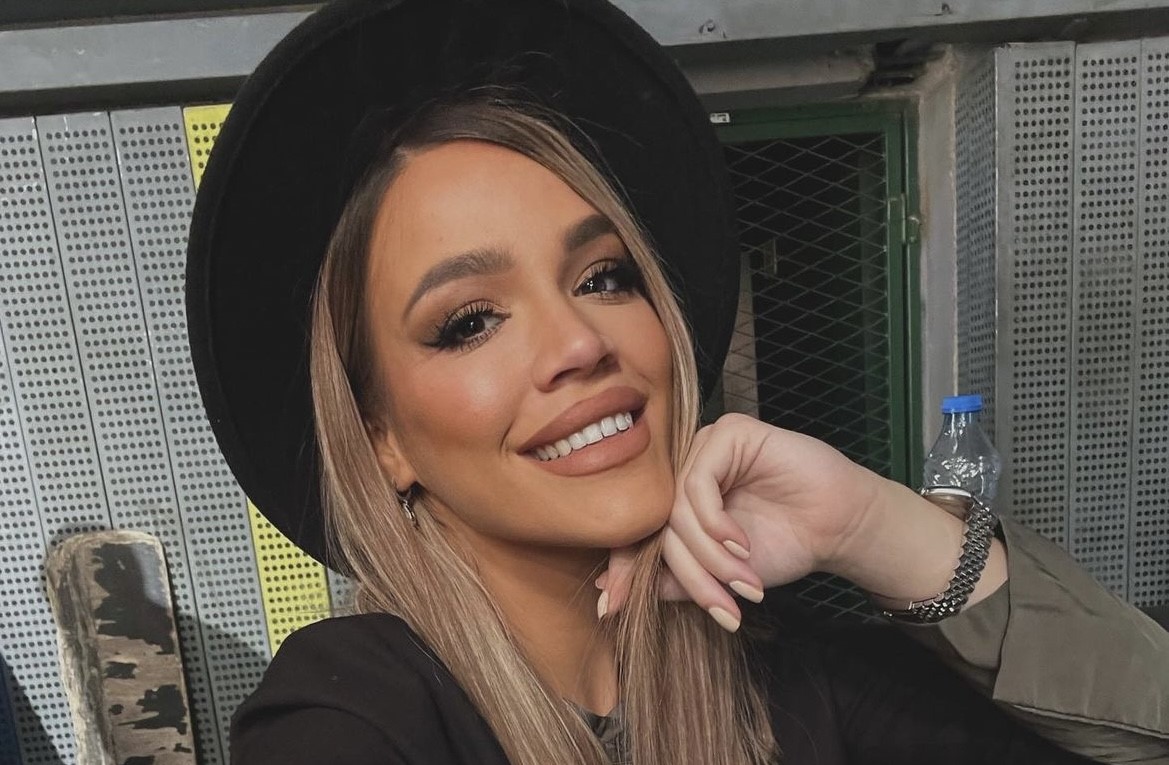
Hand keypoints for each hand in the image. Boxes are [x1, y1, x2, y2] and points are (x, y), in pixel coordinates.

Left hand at [599, 413, 890, 630]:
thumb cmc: (783, 545)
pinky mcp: (729, 432)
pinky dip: (716, 522)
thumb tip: (608, 597)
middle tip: (721, 607)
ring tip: (742, 580)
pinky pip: (699, 483)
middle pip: (659, 525)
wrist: (840, 529)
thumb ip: (669, 579)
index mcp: (676, 497)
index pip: (637, 528)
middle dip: (691, 574)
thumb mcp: (717, 575)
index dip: (624, 566)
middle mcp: (685, 468)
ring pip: (677, 509)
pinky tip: (741, 544)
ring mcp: (704, 446)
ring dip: (710, 555)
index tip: (611, 605)